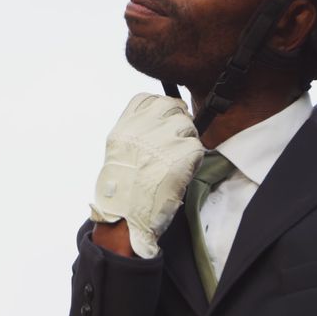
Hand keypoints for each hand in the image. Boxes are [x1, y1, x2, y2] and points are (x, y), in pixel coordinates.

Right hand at [89, 93, 204, 258]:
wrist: (126, 216)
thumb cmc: (123, 189)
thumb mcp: (119, 152)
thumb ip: (136, 131)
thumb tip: (161, 118)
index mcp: (125, 127)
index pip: (148, 99)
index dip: (161, 108)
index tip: (166, 119)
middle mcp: (143, 129)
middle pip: (171, 106)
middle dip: (178, 120)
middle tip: (177, 140)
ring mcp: (163, 140)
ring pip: (187, 125)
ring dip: (187, 140)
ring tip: (177, 160)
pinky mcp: (182, 154)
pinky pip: (197, 146)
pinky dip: (194, 159)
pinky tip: (182, 172)